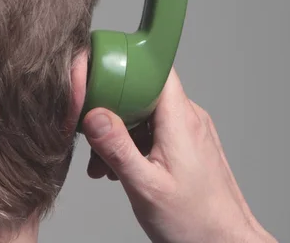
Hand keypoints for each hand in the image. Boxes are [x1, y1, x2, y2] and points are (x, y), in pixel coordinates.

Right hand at [82, 68, 276, 242]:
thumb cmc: (195, 220)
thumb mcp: (146, 186)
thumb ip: (117, 148)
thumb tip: (94, 115)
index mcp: (180, 118)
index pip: (155, 69)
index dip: (126, 67)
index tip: (100, 78)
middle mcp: (189, 117)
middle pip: (145, 93)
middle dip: (115, 114)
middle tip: (95, 144)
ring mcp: (191, 130)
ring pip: (148, 114)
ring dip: (123, 134)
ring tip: (106, 167)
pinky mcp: (190, 144)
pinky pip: (158, 130)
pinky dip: (138, 144)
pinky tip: (125, 169)